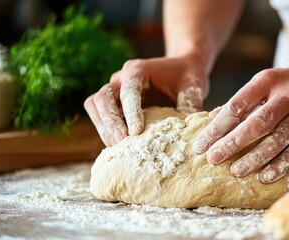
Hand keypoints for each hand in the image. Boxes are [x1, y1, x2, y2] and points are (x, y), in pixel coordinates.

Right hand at [84, 54, 208, 146]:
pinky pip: (100, 115)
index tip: (136, 132)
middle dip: (110, 121)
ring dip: (104, 127)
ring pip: (94, 105)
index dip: (130, 112)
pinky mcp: (114, 102)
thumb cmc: (188, 77)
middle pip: (103, 96)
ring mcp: (115, 89)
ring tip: (119, 147)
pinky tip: (119, 146)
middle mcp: (122, 77)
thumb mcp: (194, 89)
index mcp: (139, 69)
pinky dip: (105, 130)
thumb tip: (185, 134)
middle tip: (122, 142)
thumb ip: (189, 107)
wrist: (182, 68)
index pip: (129, 90)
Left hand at [192, 62, 288, 183]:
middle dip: (231, 143)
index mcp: (269, 80)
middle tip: (213, 159)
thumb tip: (216, 121)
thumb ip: (248, 101)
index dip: (216, 127)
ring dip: (254, 158)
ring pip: (277, 139)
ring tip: (236, 171)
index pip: (236, 105)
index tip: (201, 144)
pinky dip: (281, 165)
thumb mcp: (271, 82)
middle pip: (256, 123)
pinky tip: (265, 176)